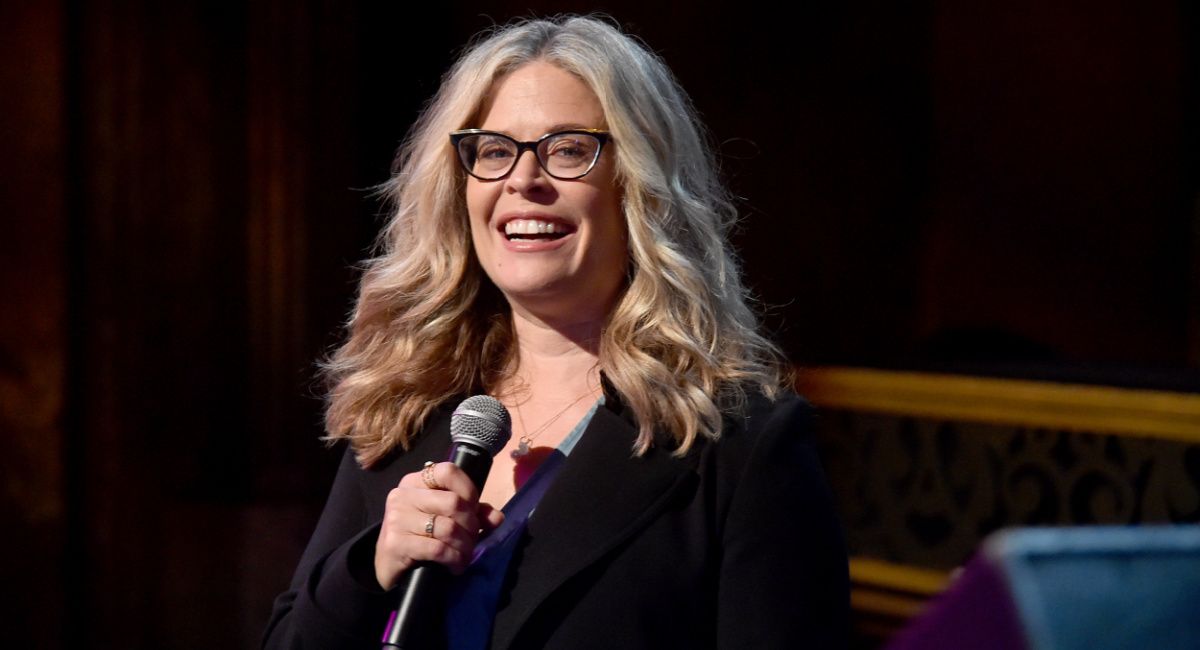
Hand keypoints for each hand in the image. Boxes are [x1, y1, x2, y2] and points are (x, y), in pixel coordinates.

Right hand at [373, 461, 504, 589]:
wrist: (387, 565)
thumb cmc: (418, 537)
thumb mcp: (444, 519)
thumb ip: (472, 513)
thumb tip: (497, 518)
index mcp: (415, 482)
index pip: (448, 471)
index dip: (469, 490)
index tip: (474, 510)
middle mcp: (403, 495)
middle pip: (453, 502)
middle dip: (470, 525)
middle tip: (472, 540)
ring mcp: (396, 519)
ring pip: (447, 528)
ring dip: (464, 546)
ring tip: (465, 555)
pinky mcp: (395, 543)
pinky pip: (437, 548)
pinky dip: (453, 559)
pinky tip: (456, 565)